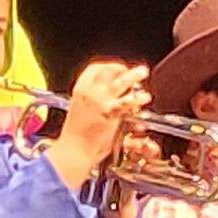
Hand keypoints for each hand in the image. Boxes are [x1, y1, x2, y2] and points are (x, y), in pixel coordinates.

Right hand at [45, 59, 151, 185]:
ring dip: (133, 76)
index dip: (109, 66)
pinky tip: (143, 98)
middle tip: (134, 72)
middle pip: (108, 71)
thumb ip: (96, 101)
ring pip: (120, 81)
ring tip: (142, 73)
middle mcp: (89, 92)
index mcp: (80, 90)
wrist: (74, 152)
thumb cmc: (77, 137)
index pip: (94, 69)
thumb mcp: (82, 111)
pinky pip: (127, 102)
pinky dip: (137, 99)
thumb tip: (114, 96)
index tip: (118, 68)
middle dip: (123, 69)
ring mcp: (99, 101)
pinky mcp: (110, 113)